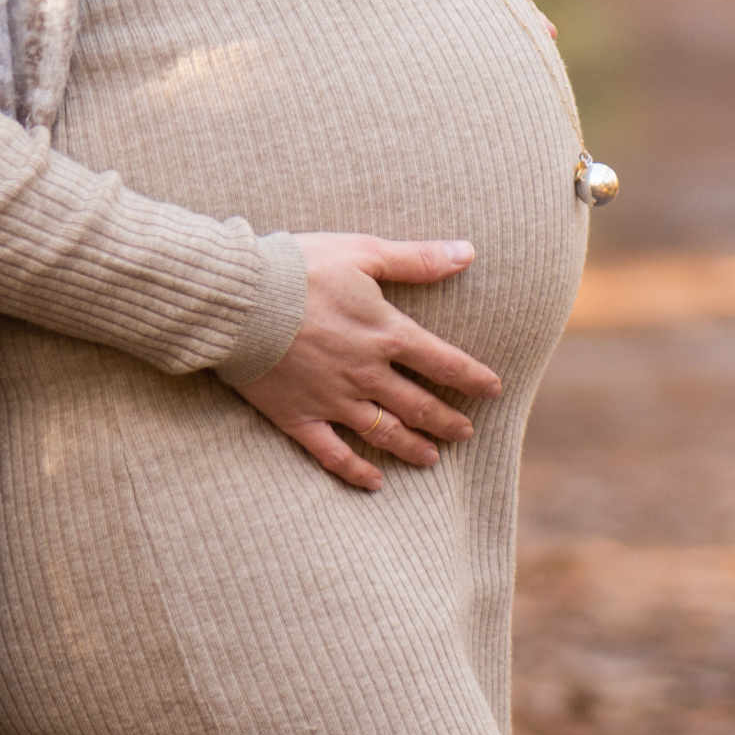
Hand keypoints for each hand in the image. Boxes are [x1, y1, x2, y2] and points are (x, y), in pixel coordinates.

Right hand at [236, 233, 502, 492]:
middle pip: (419, 406)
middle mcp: (367, 373)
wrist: (240, 300)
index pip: (444, 362)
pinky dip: (355, 471)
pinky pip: (333, 453)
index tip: (493, 390)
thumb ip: (417, 259)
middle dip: (447, 420)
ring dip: (412, 447)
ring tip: (430, 459)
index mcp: (386, 333)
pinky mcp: (298, 417)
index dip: (473, 377)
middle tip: (466, 433)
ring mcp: (333, 400)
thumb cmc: (299, 268)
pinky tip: (374, 482)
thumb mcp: (363, 252)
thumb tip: (467, 252)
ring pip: (384, 432)